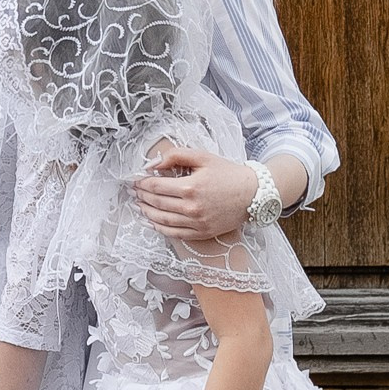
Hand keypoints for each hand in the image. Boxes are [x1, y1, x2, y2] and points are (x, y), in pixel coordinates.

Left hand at [131, 152, 259, 243]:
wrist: (253, 194)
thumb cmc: (228, 173)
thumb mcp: (203, 157)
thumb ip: (176, 155)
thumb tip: (153, 163)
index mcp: (191, 187)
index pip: (156, 186)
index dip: (142, 183)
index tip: (136, 180)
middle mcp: (192, 207)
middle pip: (157, 203)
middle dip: (142, 196)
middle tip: (135, 192)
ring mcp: (197, 223)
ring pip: (162, 220)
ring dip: (147, 212)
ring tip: (140, 205)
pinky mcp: (202, 232)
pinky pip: (175, 234)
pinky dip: (160, 228)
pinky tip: (152, 221)